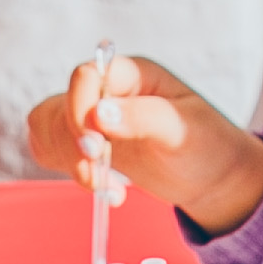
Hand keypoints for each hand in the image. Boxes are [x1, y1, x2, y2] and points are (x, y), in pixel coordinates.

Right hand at [27, 50, 262, 235]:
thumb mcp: (182, 130)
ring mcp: (94, 118)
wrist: (214, 176)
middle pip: (59, 106)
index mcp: (133, 75)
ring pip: (49, 128)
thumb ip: (142, 118)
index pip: (86, 76)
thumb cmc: (208, 145)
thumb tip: (98, 114)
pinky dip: (64, 169)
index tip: (95, 147)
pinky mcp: (88, 143)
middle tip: (100, 177)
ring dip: (67, 162)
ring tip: (106, 188)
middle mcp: (108, 92)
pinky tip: (99, 187)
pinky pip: (50, 147)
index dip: (79, 110)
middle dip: (72, 146)